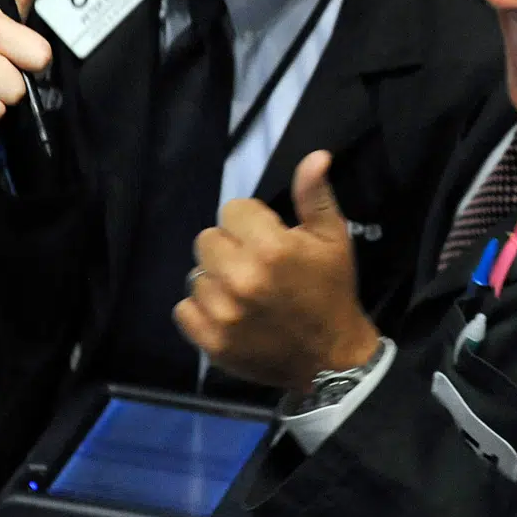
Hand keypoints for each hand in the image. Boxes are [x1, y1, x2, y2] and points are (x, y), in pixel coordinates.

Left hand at [175, 151, 380, 391]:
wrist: (333, 359)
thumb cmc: (332, 292)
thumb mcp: (333, 239)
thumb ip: (314, 196)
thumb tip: (315, 156)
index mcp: (271, 248)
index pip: (232, 210)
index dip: (251, 221)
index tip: (269, 238)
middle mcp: (240, 278)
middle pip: (207, 239)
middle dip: (230, 247)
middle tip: (255, 265)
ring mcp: (223, 314)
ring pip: (196, 274)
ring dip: (216, 279)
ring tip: (244, 292)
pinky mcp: (211, 343)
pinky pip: (183, 309)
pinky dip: (201, 310)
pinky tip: (228, 313)